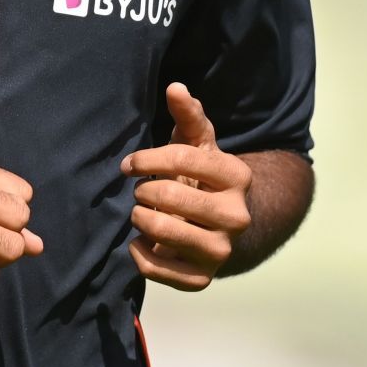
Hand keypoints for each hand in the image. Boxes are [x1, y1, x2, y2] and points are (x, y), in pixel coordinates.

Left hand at [120, 83, 251, 290]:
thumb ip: (188, 115)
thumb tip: (175, 87)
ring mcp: (222, 250)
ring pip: (163, 231)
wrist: (218, 227)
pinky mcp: (203, 279)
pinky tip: (141, 241)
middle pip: (169, 196)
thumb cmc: (200, 177)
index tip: (129, 164)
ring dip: (140, 219)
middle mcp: (237, 216)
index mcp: (237, 176)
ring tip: (140, 213)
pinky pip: (157, 269)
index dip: (146, 158)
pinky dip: (140, 254)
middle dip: (143, 190)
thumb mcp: (197, 144)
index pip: (182, 159)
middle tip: (139, 191)